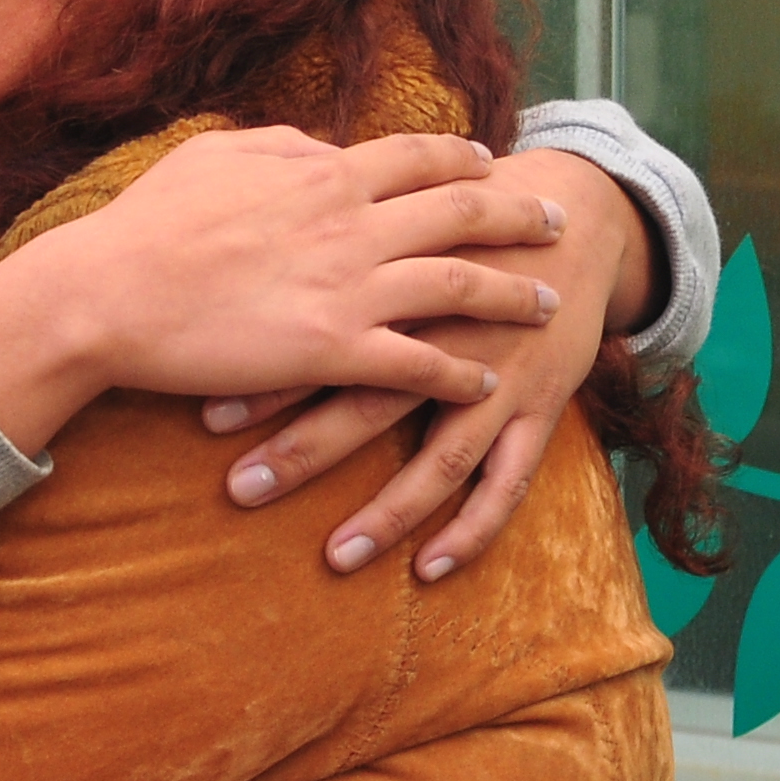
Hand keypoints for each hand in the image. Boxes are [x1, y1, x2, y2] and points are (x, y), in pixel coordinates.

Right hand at [0, 127, 573, 458]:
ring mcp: (347, 287)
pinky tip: (483, 381)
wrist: (107, 293)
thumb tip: (324, 146)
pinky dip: (457, 371)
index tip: (491, 163)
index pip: (417, 157)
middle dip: (517, 217)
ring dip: (508, 295)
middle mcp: (351, 223)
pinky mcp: (331, 350)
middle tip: (556, 223)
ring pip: (457, 286)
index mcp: (324, 172)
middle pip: (461, 212)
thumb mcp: (215, 153)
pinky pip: (417, 362)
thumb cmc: (148, 224)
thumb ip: (282, 146)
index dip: (461, 160)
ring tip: (544, 306)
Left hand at [205, 151, 652, 576]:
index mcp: (407, 284)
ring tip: (337, 558)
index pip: (326, 336)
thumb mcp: (396, 211)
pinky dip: (473, 528)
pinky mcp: (543, 405)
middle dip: (304, 449)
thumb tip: (230, 260)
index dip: (267, 376)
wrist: (573, 214)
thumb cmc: (458, 219)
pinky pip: (509, 480)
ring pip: (443, 456)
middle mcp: (452, 336)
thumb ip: (327, 233)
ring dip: (389, 511)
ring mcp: (503, 377)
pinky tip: (430, 569)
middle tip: (240, 491)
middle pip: (371, 399)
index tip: (206, 412)